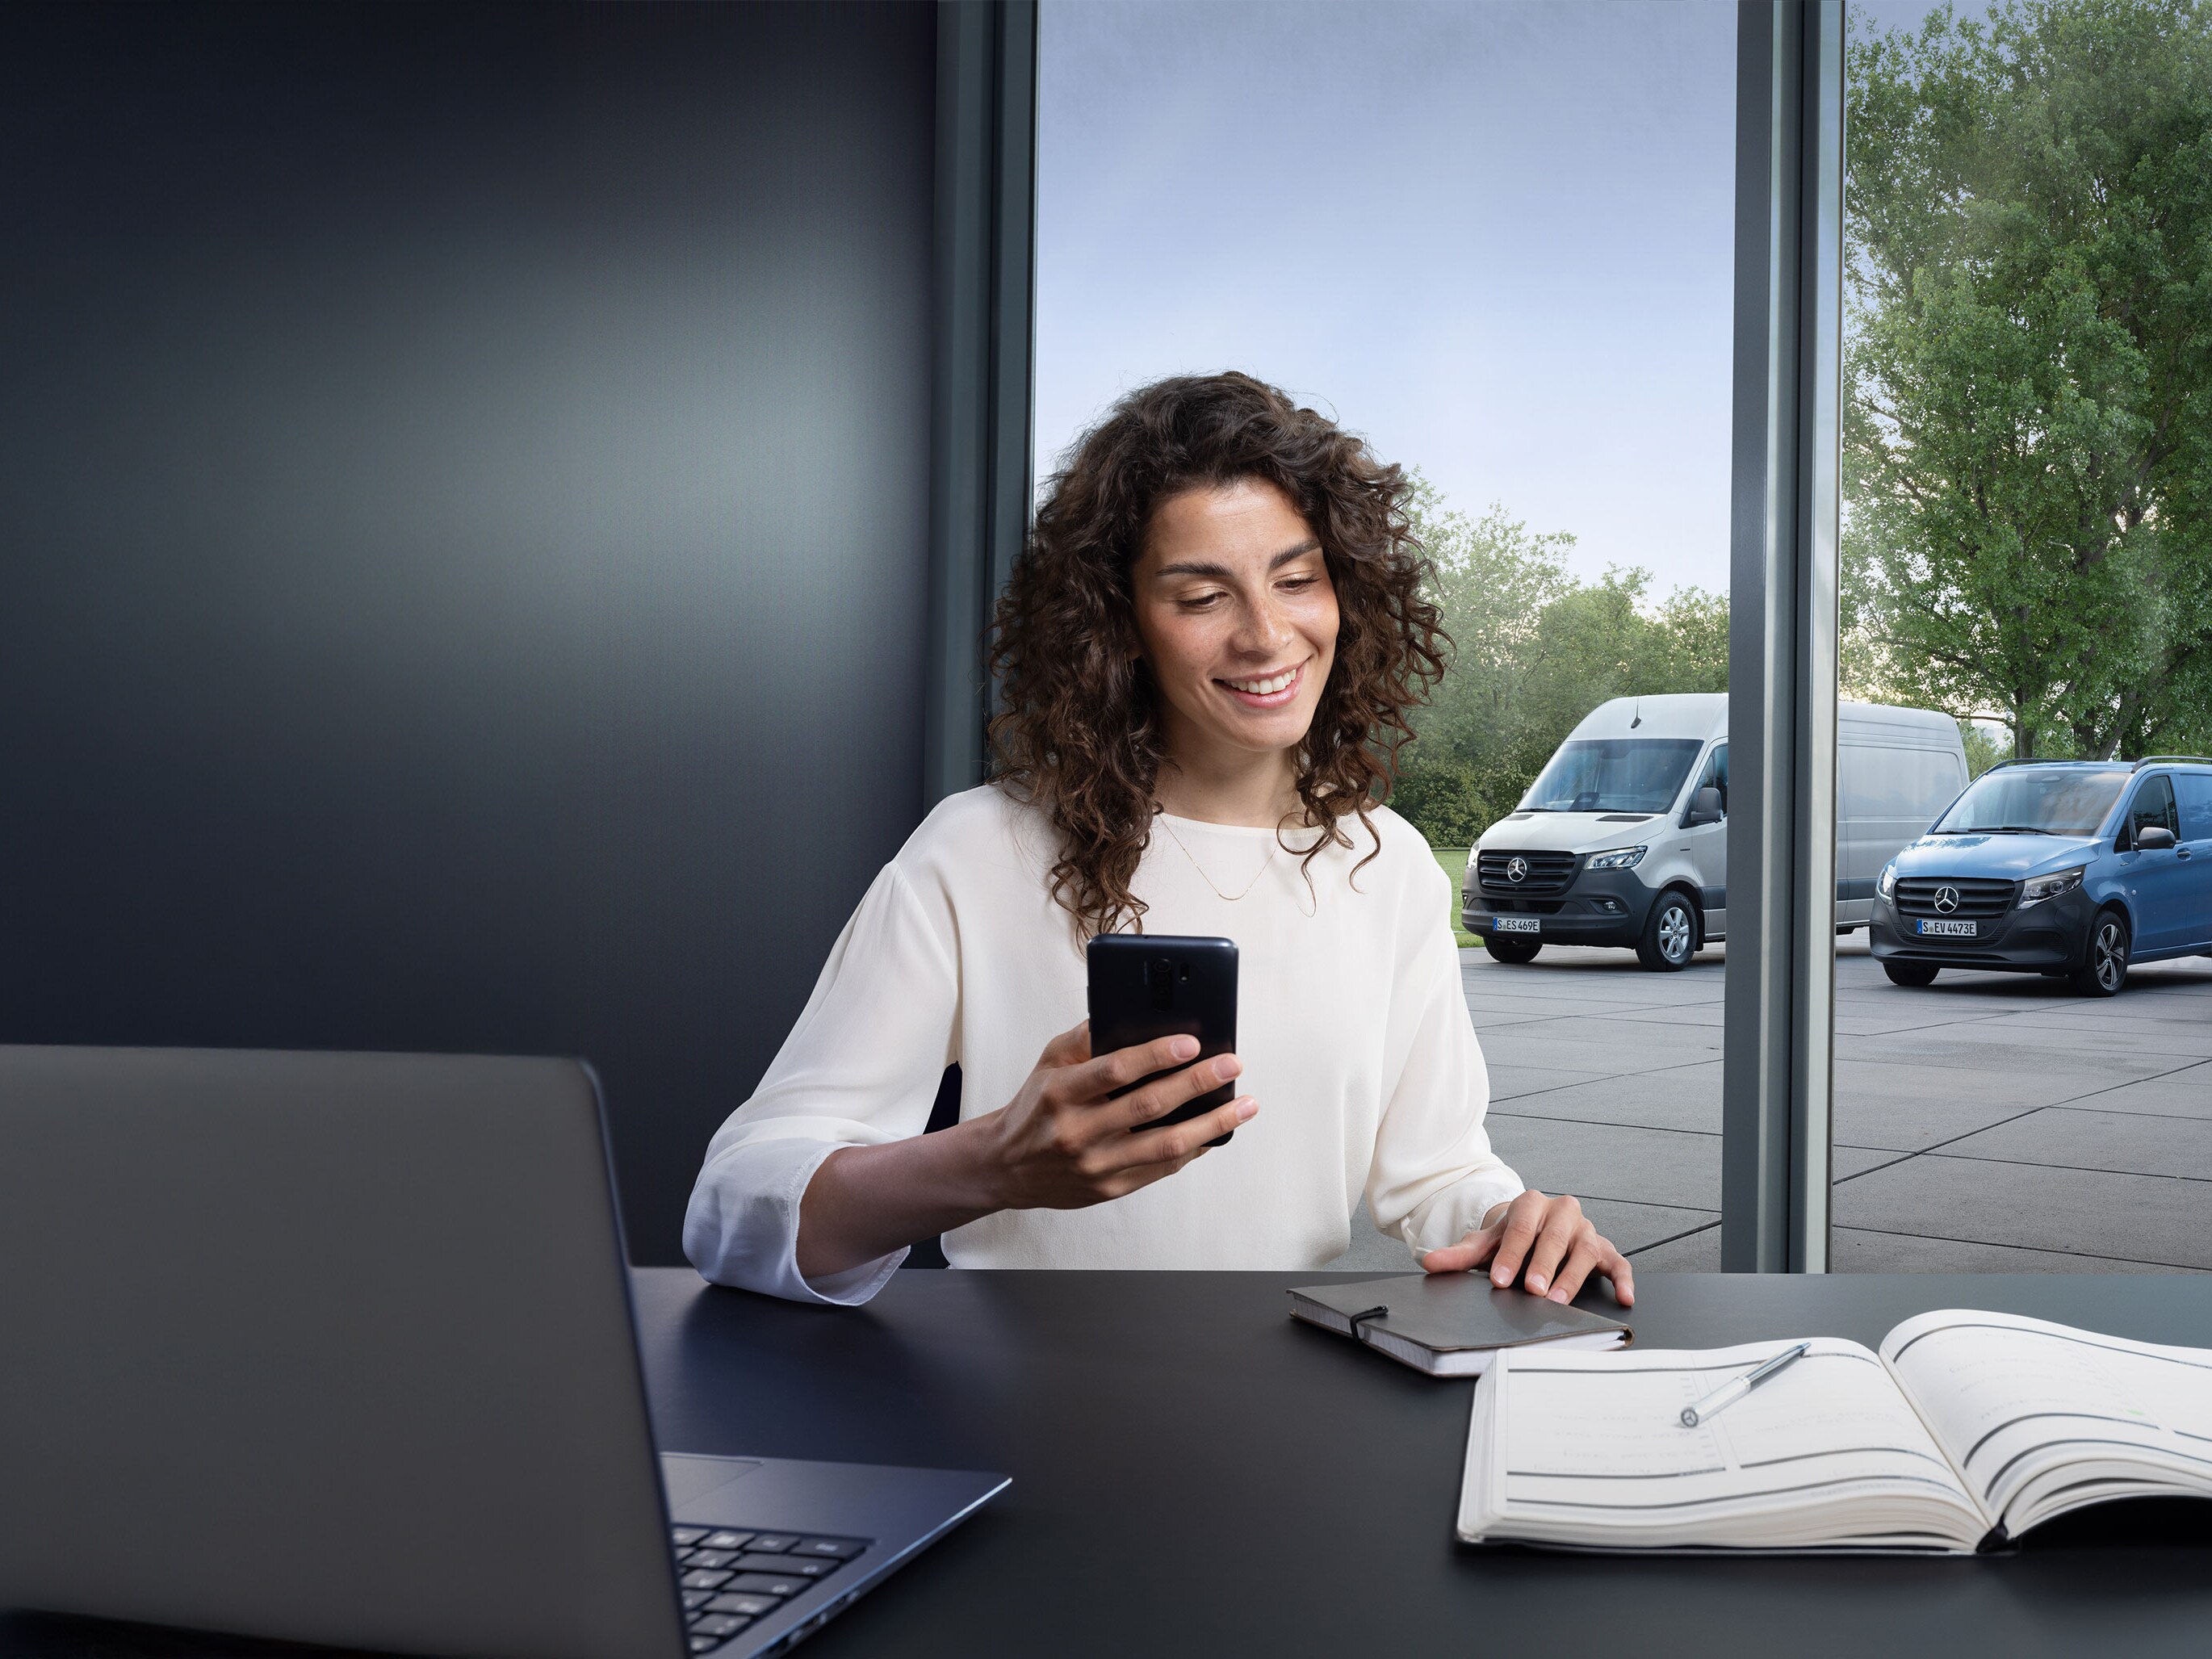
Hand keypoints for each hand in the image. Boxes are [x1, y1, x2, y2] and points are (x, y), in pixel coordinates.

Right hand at [980, 1020, 1256, 1210]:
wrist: (1008, 1166)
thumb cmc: (1037, 1106)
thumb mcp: (1049, 1063)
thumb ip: (1085, 1037)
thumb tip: (1132, 1012)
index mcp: (1062, 1093)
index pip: (1116, 1070)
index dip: (1157, 1055)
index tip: (1192, 1042)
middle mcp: (1078, 1131)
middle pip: (1149, 1106)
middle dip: (1198, 1083)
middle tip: (1231, 1065)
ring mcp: (1096, 1165)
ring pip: (1166, 1145)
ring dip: (1212, 1123)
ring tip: (1245, 1105)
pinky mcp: (1110, 1189)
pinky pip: (1161, 1169)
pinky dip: (1193, 1149)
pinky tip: (1217, 1132)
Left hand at [1419, 1189, 1634, 1305]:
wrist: (1533, 1229)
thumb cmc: (1512, 1239)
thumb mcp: (1486, 1243)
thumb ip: (1460, 1254)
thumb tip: (1430, 1262)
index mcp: (1531, 1203)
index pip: (1521, 1228)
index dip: (1511, 1255)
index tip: (1501, 1280)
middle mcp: (1562, 1211)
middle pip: (1553, 1238)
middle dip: (1543, 1265)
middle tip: (1533, 1290)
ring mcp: (1585, 1229)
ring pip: (1585, 1250)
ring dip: (1573, 1277)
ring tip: (1559, 1301)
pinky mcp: (1605, 1247)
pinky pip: (1618, 1262)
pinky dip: (1623, 1279)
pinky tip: (1623, 1297)